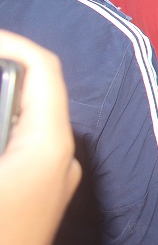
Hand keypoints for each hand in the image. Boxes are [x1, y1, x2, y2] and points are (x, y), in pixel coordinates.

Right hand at [0, 31, 80, 244]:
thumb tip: (0, 86)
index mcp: (50, 145)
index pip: (43, 69)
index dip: (10, 42)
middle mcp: (63, 158)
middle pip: (33, 94)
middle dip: (0, 76)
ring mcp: (55, 182)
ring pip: (28, 124)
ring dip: (1, 105)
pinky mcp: (40, 201)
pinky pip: (22, 150)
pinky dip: (3, 132)